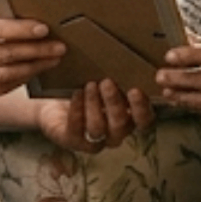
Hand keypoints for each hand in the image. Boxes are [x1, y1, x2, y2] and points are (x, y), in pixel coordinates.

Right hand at [0, 9, 64, 107]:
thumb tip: (22, 19)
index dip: (22, 31)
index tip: (44, 29)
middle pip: (5, 55)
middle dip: (36, 51)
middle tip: (59, 47)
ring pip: (5, 76)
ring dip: (33, 68)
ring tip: (52, 61)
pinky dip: (19, 81)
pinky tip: (33, 73)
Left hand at [38, 79, 156, 153]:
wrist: (56, 102)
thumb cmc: (88, 87)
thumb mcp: (105, 81)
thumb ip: (119, 77)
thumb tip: (125, 60)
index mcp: (129, 119)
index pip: (144, 121)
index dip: (141, 108)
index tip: (135, 90)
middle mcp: (114, 133)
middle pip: (120, 124)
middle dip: (114, 103)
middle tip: (107, 82)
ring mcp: (94, 141)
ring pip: (98, 128)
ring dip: (94, 104)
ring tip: (90, 85)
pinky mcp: (73, 141)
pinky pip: (76, 129)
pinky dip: (77, 109)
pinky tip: (76, 93)